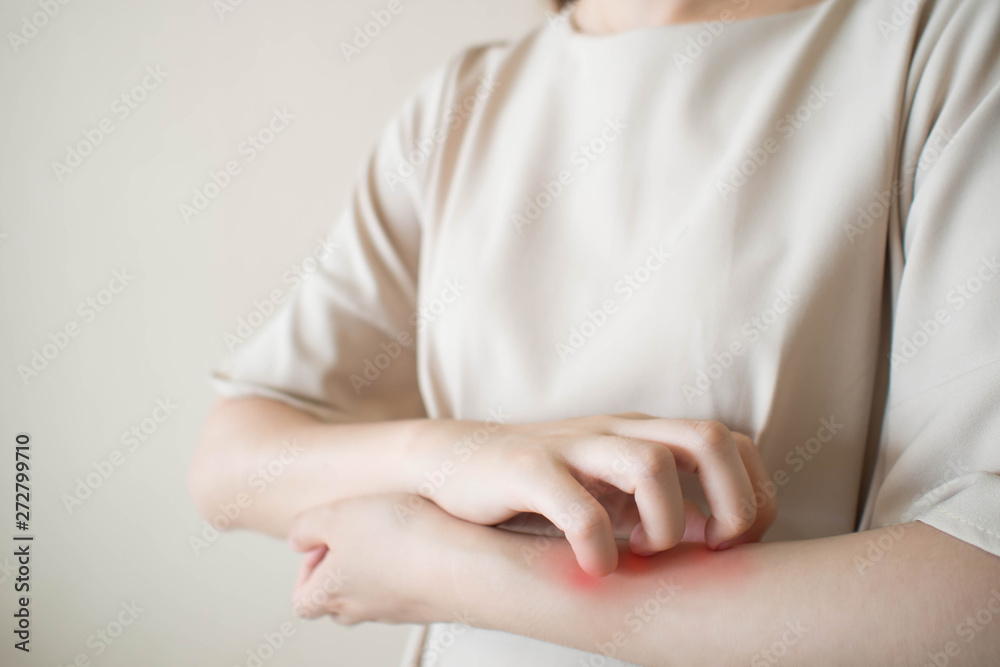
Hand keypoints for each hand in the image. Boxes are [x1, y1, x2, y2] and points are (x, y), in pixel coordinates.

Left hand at [288, 494, 459, 624]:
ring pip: (378, 591)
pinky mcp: (433, 599)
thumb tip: (297, 539)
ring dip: (381, 562)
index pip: (303, 600)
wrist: (466, 564)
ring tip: (396, 529)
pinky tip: (425, 535)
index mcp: (332, 593)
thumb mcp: (337, 515)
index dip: (308, 569)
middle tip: (360, 533)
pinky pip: (413, 583)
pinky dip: (414, 563)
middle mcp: (365, 608)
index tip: (326, 539)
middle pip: (340, 599)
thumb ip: (306, 527)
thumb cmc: (404, 541)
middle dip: (345, 566)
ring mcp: (401, 607)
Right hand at [408, 414, 775, 575]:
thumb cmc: (545, 485)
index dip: (752, 492)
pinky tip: (595, 567)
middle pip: (709, 438)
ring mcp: (574, 447)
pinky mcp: (528, 470)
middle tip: (712, 548)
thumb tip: (718, 538)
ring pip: (651, 464)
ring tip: (644, 552)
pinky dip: (598, 546)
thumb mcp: (612, 492)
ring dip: (666, 523)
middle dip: (733, 501)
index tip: (732, 542)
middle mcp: (618, 432)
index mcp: (643, 433)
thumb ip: (664, 506)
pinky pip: (578, 507)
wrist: (456, 462)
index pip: (731, 441)